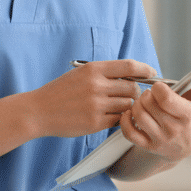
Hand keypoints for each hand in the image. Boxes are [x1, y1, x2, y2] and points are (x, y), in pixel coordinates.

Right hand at [29, 59, 153, 138]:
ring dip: (126, 106)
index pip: (130, 67)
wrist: (39, 111)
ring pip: (127, 105)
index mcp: (93, 69)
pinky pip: (118, 120)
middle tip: (129, 95)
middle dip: (135, 92)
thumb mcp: (81, 74)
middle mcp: (96, 86)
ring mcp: (96, 105)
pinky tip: (107, 116)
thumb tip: (133, 76)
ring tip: (114, 106)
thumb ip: (105, 73)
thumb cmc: (61, 91)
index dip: (145, 70)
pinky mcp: (95, 123)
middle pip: (132, 88)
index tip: (151, 73)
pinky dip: (117, 118)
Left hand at [118, 68, 190, 162]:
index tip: (158, 87)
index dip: (157, 88)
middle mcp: (173, 129)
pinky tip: (130, 114)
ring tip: (141, 103)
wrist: (183, 148)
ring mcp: (159, 139)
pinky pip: (129, 132)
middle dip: (145, 94)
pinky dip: (125, 120)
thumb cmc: (189, 119)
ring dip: (136, 105)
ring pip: (138, 116)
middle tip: (148, 94)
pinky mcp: (147, 146)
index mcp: (186, 115)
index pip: (165, 98)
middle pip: (148, 104)